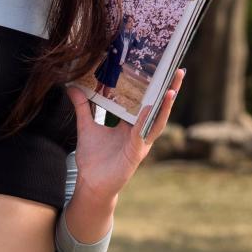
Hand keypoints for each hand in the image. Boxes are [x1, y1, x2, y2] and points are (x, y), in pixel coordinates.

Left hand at [65, 68, 184, 200]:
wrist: (90, 184)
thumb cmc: (92, 158)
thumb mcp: (86, 126)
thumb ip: (82, 107)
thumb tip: (72, 87)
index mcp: (132, 124)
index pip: (147, 100)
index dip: (156, 86)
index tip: (162, 67)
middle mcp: (140, 131)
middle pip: (159, 107)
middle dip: (170, 90)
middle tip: (179, 71)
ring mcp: (141, 142)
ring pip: (158, 121)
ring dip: (166, 106)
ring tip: (172, 89)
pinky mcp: (136, 153)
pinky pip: (142, 134)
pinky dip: (145, 121)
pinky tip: (148, 108)